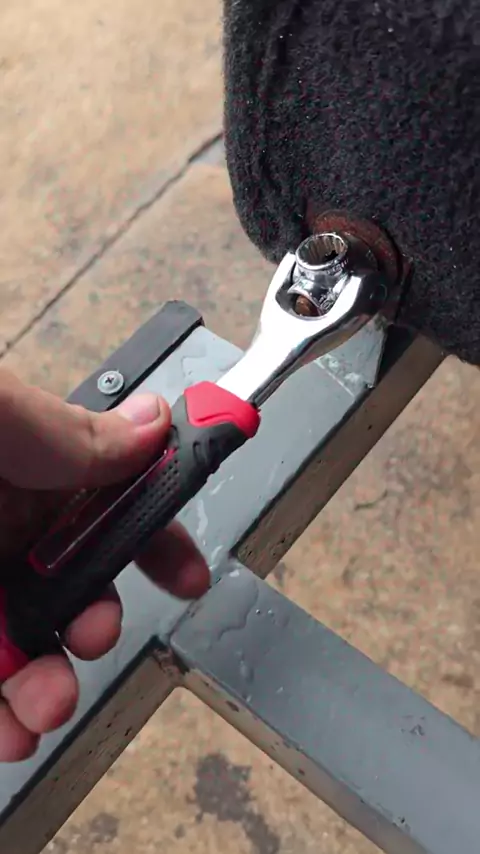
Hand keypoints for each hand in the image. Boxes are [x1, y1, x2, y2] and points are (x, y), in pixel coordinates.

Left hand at [0, 368, 209, 761]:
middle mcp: (0, 526)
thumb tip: (155, 425)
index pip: (112, 506)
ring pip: (26, 646)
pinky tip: (6, 730)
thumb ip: (73, 429)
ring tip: (42, 707)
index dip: (158, 540)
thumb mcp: (0, 411)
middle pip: (73, 588)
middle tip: (96, 636)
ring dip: (45, 687)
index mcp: (27, 468)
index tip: (188, 574)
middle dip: (97, 624)